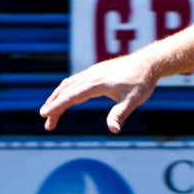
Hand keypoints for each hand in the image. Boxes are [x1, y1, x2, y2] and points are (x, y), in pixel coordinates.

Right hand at [40, 53, 159, 132]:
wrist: (148, 63)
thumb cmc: (141, 82)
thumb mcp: (133, 100)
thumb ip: (120, 114)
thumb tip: (113, 130)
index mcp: (96, 83)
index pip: (71, 96)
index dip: (57, 106)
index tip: (45, 115)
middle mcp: (90, 76)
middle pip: (65, 91)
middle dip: (54, 106)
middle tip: (47, 124)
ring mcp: (92, 72)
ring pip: (67, 85)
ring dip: (57, 98)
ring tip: (51, 113)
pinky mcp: (95, 72)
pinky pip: (74, 81)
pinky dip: (65, 91)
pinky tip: (64, 98)